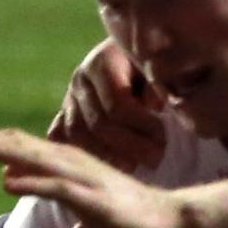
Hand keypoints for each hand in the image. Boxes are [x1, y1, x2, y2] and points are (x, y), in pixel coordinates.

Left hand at [0, 127, 191, 227]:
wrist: (176, 224)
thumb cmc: (130, 215)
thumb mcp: (78, 198)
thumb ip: (43, 184)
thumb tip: (8, 177)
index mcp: (69, 164)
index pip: (22, 146)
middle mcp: (75, 164)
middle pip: (22, 147)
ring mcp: (86, 180)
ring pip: (36, 160)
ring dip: (1, 152)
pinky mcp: (97, 200)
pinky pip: (60, 189)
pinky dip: (33, 183)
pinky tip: (8, 183)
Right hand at [50, 39, 166, 171]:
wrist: (140, 64)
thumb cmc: (160, 68)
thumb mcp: (164, 71)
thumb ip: (159, 85)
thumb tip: (153, 105)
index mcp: (105, 61)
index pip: (117, 105)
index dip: (142, 126)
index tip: (164, 137)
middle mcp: (81, 79)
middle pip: (97, 123)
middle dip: (130, 146)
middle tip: (156, 158)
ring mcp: (69, 97)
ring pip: (77, 135)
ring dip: (108, 156)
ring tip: (135, 165)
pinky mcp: (64, 114)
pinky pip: (62, 139)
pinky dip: (84, 155)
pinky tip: (111, 164)